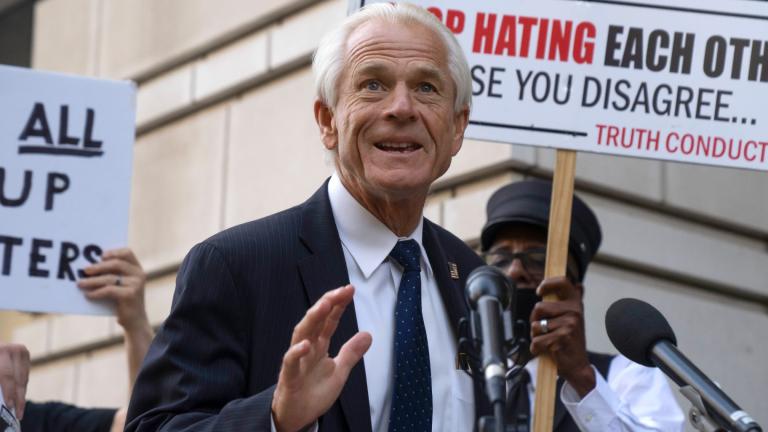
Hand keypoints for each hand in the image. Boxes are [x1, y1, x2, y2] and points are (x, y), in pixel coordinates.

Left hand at [0, 342, 29, 419]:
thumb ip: (0, 382)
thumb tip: (6, 399)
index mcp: (0, 352)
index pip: (7, 376)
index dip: (9, 392)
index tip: (9, 406)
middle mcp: (12, 349)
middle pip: (18, 378)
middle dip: (18, 398)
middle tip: (18, 413)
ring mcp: (20, 350)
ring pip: (23, 377)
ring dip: (21, 394)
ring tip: (19, 409)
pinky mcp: (25, 353)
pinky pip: (25, 374)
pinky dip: (21, 386)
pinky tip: (18, 397)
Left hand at [77, 248, 148, 331]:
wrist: (134, 320)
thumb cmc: (123, 300)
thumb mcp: (121, 284)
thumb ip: (112, 274)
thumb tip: (88, 267)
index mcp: (137, 268)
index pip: (127, 253)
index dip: (114, 252)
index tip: (100, 255)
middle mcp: (139, 274)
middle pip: (116, 264)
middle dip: (98, 266)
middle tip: (85, 270)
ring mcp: (136, 284)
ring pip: (110, 278)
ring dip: (92, 281)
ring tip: (80, 284)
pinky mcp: (130, 295)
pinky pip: (109, 290)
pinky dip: (96, 293)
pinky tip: (88, 295)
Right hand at [271, 285, 371, 431]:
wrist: (296, 416)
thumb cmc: (313, 392)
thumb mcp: (339, 371)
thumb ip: (351, 353)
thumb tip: (368, 334)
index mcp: (318, 346)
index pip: (328, 321)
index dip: (338, 305)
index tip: (349, 290)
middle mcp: (306, 349)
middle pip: (315, 321)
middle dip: (327, 304)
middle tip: (340, 291)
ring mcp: (297, 361)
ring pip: (301, 334)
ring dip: (312, 319)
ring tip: (325, 305)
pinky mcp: (289, 377)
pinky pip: (290, 362)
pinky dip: (296, 352)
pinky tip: (306, 344)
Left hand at [529, 277, 594, 396]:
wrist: (578, 366)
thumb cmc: (569, 341)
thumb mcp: (572, 319)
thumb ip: (568, 303)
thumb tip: (577, 284)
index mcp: (576, 304)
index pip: (563, 282)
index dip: (547, 284)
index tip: (540, 292)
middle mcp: (574, 312)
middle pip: (539, 307)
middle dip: (535, 320)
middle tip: (544, 330)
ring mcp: (569, 325)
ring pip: (536, 325)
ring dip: (536, 335)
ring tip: (548, 340)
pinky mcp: (561, 338)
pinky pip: (536, 341)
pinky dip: (536, 348)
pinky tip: (546, 350)